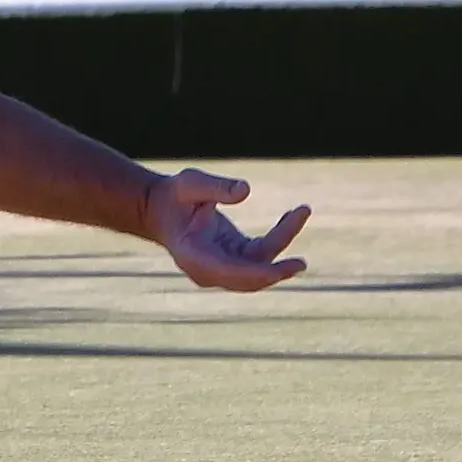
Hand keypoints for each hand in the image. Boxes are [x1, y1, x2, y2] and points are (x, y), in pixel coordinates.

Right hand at [141, 169, 309, 290]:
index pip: (229, 273)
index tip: (281, 271)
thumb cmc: (174, 195)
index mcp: (193, 257)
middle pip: (248, 278)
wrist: (160, 208)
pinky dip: (279, 238)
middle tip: (301, 264)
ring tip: (301, 210)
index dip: (256, 274)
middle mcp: (208, 270)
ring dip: (283, 242)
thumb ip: (215, 187)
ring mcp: (222, 268)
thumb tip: (245, 190)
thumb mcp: (190, 183)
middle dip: (276, 271)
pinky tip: (294, 214)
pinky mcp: (233, 259)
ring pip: (260, 266)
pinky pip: (262, 256)